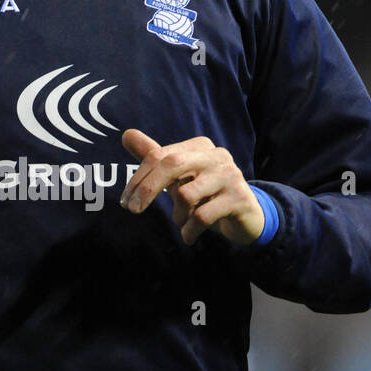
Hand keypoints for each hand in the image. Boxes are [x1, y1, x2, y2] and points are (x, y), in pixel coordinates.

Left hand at [119, 129, 264, 246]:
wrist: (245, 217)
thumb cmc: (205, 194)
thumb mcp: (178, 177)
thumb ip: (154, 156)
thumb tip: (126, 134)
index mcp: (199, 146)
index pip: (160, 155)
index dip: (139, 178)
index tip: (126, 201)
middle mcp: (216, 155)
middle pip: (172, 164)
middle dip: (147, 189)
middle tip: (133, 210)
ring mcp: (230, 175)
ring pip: (186, 194)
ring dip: (177, 215)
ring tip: (182, 222)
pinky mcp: (239, 198)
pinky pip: (203, 216)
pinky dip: (190, 230)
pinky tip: (189, 236)